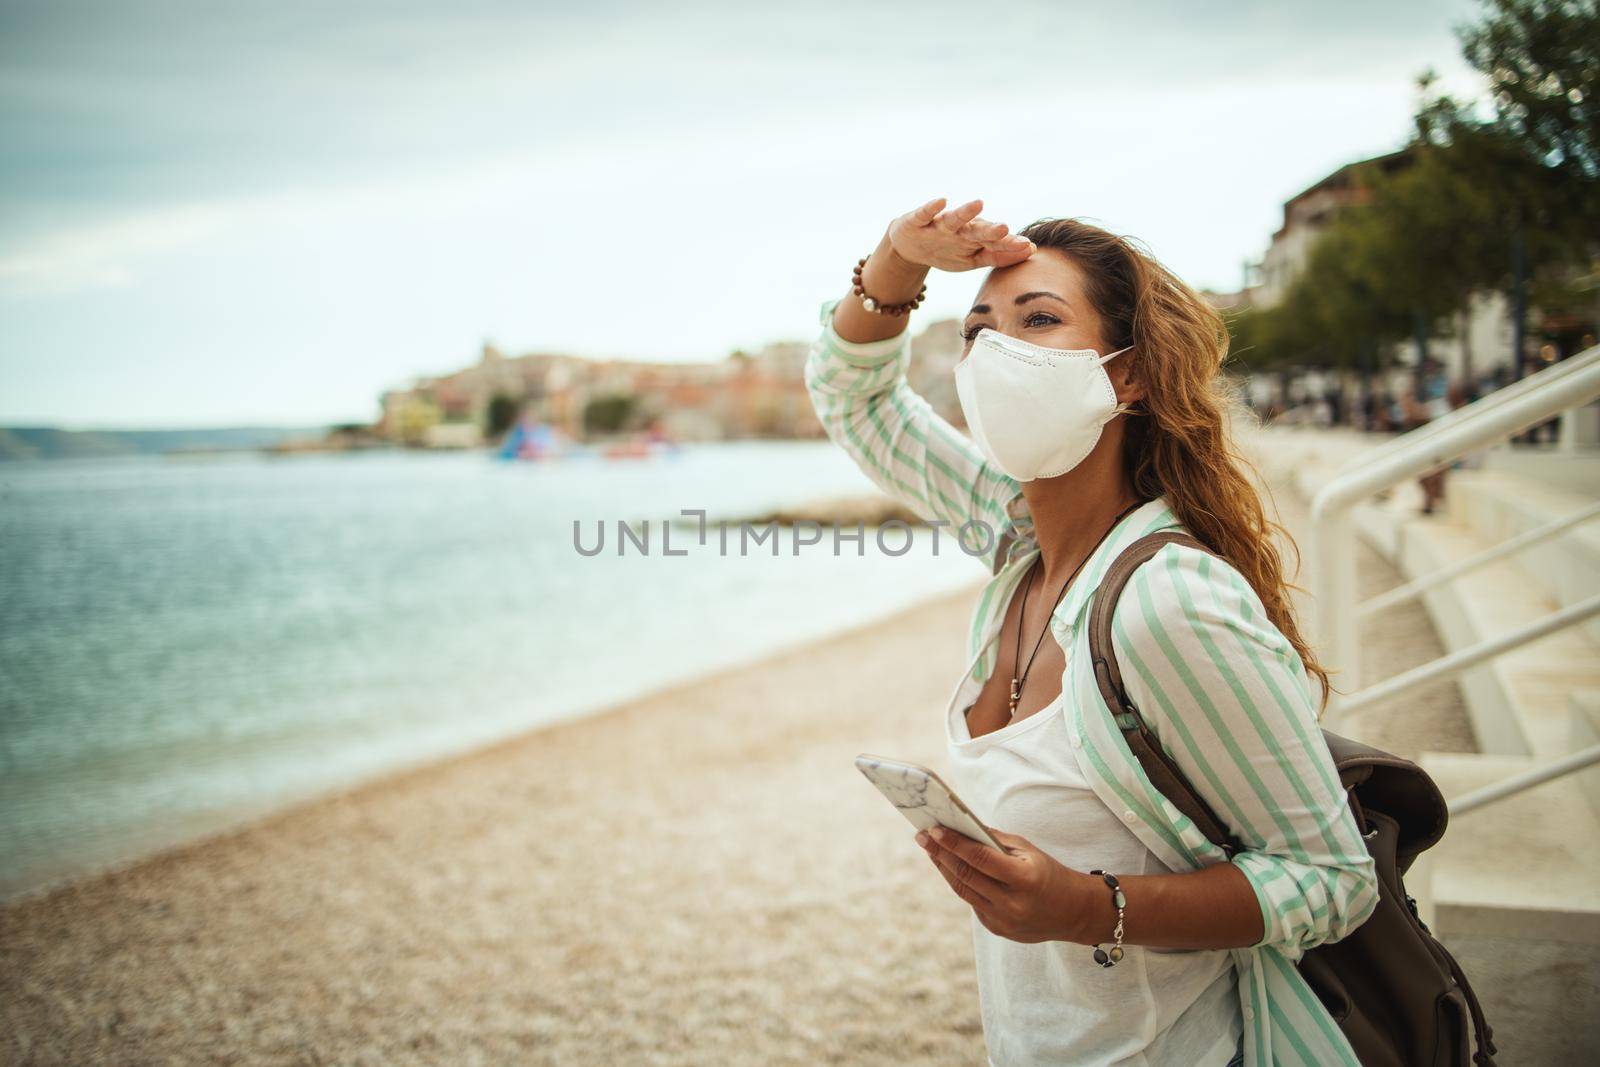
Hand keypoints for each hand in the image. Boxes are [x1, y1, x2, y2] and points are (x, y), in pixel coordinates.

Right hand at [887, 197, 1035, 272]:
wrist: (909, 246)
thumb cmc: (946, 250)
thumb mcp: (972, 259)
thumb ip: (999, 256)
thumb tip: (1032, 250)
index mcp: (973, 240)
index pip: (994, 244)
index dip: (1009, 245)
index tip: (1028, 246)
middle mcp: (959, 230)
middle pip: (977, 231)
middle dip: (990, 231)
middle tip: (1005, 228)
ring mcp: (939, 225)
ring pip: (954, 219)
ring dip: (965, 212)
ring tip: (978, 204)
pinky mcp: (918, 221)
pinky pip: (925, 214)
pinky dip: (932, 207)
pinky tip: (941, 201)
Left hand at [914, 825, 1093, 943]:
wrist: (1074, 912)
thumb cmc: (1048, 872)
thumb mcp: (1028, 851)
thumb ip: (995, 841)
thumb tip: (962, 825)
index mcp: (1024, 878)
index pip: (980, 858)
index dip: (954, 843)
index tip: (933, 829)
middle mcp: (1012, 903)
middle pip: (966, 875)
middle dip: (940, 853)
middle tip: (922, 836)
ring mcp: (1004, 920)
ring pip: (963, 890)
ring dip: (944, 868)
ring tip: (930, 850)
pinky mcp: (998, 930)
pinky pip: (973, 903)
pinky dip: (960, 883)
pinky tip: (949, 867)